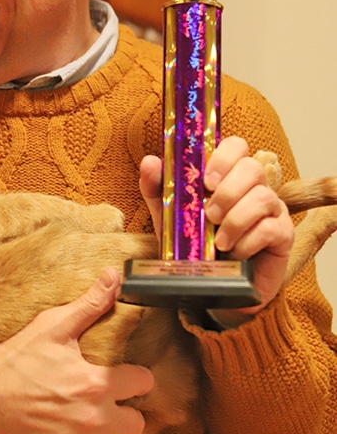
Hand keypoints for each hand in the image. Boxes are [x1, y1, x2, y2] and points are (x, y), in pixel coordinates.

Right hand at [0, 270, 154, 433]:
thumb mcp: (54, 326)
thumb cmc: (18, 359)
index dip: (136, 376)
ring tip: (95, 420)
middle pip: (136, 424)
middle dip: (127, 410)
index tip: (125, 374)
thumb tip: (113, 276)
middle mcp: (93, 418)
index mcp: (96, 384)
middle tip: (110, 399)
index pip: (144, 384)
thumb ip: (89, 304)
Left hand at [139, 136, 293, 323]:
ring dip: (235, 220)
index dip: (223, 157)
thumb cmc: (195, 245)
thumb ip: (158, 188)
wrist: (211, 286)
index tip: (206, 180)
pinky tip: (235, 253)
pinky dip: (248, 242)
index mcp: (228, 175)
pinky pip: (271, 228)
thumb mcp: (169, 216)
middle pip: (252, 168)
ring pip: (263, 197)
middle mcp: (254, 187)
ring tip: (219, 242)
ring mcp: (272, 209)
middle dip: (227, 191)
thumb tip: (150, 162)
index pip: (236, 146)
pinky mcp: (284, 234)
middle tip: (209, 215)